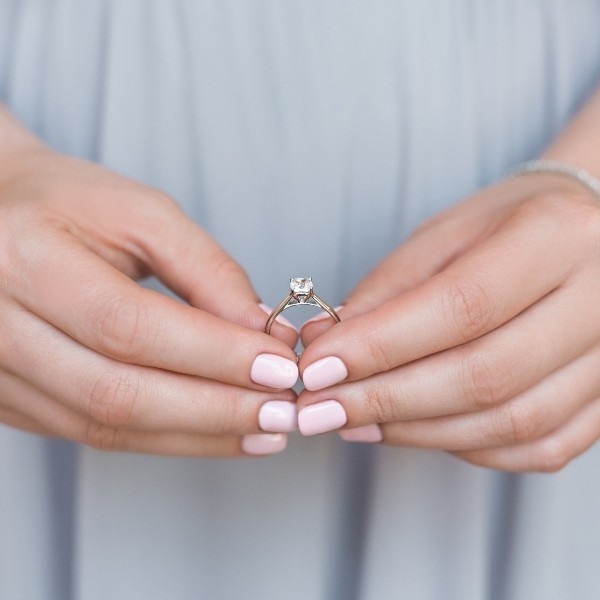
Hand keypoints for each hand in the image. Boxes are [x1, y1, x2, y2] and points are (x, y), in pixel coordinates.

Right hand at [0, 108, 298, 456]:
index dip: (212, 354)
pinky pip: (94, 435)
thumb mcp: (142, 214)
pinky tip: (216, 433)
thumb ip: (206, 270)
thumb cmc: (70, 204)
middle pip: (116, 393)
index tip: (280, 366)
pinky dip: (165, 439)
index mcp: (25, 259)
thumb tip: (264, 331)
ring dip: (197, 436)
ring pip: (106, 427)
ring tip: (263, 430)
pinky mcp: (11, 400)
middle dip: (214, 409)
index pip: (129, 326)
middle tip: (283, 409)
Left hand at [298, 175, 599, 471]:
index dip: (381, 346)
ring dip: (418, 430)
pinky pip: (538, 447)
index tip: (316, 368)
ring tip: (354, 421)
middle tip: (320, 409)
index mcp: (554, 237)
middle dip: (387, 401)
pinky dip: (465, 446)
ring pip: (512, 422)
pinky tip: (415, 429)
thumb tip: (323, 345)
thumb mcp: (442, 236)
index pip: (461, 306)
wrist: (579, 236)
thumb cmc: (504, 228)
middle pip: (485, 375)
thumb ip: (385, 293)